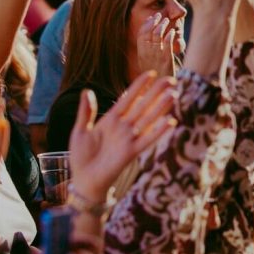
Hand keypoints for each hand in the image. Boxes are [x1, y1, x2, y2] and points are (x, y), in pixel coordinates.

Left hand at [68, 71, 176, 203]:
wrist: (84, 180)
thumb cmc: (81, 157)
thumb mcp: (80, 131)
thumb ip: (86, 112)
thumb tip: (86, 91)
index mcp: (111, 119)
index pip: (128, 98)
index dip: (139, 86)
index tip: (151, 74)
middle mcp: (123, 126)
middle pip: (143, 105)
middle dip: (156, 92)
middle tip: (170, 80)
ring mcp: (129, 138)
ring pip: (148, 119)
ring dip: (161, 107)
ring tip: (173, 94)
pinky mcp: (131, 152)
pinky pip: (148, 139)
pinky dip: (159, 131)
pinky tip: (170, 121)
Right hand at [135, 12, 180, 76]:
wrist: (159, 90)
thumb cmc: (154, 77)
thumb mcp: (145, 63)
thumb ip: (146, 51)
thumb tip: (148, 39)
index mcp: (141, 54)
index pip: (140, 35)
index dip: (145, 24)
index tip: (150, 18)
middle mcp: (147, 54)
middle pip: (149, 32)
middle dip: (154, 21)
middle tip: (159, 15)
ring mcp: (157, 56)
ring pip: (157, 35)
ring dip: (162, 25)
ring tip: (166, 20)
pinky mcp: (167, 59)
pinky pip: (167, 43)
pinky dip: (169, 35)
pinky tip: (172, 31)